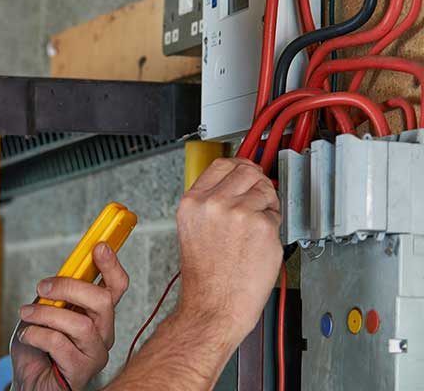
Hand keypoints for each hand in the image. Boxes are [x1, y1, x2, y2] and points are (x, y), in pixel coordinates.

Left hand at [11, 243, 128, 390]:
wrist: (28, 380)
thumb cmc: (39, 346)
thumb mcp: (46, 309)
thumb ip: (59, 292)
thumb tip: (64, 270)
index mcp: (97, 313)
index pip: (116, 286)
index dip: (112, 265)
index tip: (99, 246)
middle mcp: (103, 332)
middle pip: (103, 301)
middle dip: (70, 287)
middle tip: (43, 286)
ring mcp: (95, 352)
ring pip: (81, 324)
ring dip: (47, 314)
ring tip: (27, 313)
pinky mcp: (82, 370)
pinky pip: (60, 344)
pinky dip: (38, 334)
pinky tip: (28, 335)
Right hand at [175, 158, 281, 345]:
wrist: (214, 304)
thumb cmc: (206, 275)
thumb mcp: (194, 228)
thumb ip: (210, 201)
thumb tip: (236, 182)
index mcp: (192, 202)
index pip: (221, 164)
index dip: (239, 165)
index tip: (247, 170)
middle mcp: (213, 203)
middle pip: (247, 170)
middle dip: (257, 182)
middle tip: (258, 199)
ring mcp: (239, 213)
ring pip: (265, 190)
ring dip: (267, 206)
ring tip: (253, 230)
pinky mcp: (262, 226)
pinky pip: (276, 214)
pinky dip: (273, 226)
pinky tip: (259, 243)